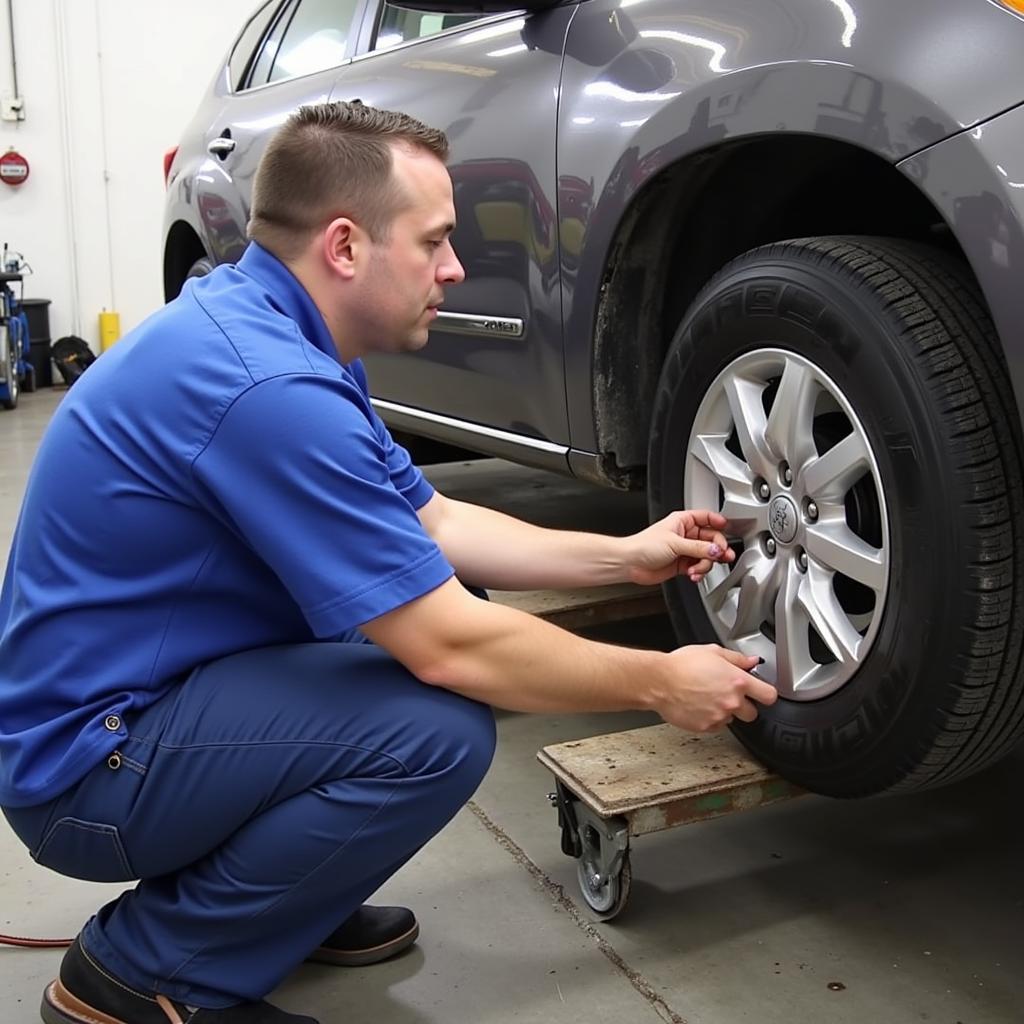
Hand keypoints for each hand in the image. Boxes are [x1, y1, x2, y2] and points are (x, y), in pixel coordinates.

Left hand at [624, 510, 734, 585]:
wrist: (630, 564)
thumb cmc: (644, 546)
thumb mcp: (675, 543)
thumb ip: (698, 548)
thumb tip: (716, 550)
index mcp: (683, 521)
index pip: (707, 518)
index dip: (719, 523)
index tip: (728, 530)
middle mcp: (685, 535)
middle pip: (711, 540)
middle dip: (716, 549)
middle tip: (720, 556)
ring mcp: (685, 550)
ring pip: (706, 556)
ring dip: (705, 564)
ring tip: (697, 569)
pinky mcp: (682, 565)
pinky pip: (699, 567)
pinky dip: (699, 572)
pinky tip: (694, 575)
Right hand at [655, 645, 776, 731]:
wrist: (660, 682)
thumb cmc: (681, 665)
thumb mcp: (712, 651)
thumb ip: (736, 658)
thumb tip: (751, 661)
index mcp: (737, 681)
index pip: (769, 696)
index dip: (766, 694)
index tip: (761, 693)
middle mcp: (732, 701)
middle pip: (753, 714)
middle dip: (744, 706)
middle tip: (730, 695)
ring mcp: (719, 716)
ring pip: (732, 719)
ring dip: (725, 711)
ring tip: (708, 698)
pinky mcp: (706, 727)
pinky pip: (716, 726)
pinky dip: (711, 719)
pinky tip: (700, 706)